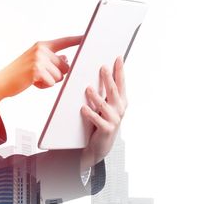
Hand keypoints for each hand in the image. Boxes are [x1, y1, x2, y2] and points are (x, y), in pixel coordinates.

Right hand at [0, 35, 81, 114]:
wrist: (1, 82)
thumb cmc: (19, 74)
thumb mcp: (35, 62)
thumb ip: (51, 60)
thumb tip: (67, 60)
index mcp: (42, 45)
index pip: (64, 41)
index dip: (77, 40)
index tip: (89, 36)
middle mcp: (41, 49)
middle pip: (65, 65)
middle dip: (57, 74)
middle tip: (39, 75)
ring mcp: (39, 59)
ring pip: (60, 76)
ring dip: (50, 81)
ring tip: (34, 79)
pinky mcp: (37, 70)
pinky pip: (52, 83)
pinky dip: (44, 86)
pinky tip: (32, 83)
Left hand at [80, 56, 127, 171]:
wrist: (99, 145)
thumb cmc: (101, 121)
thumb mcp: (106, 106)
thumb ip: (105, 92)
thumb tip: (100, 72)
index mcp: (121, 101)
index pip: (121, 83)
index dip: (120, 70)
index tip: (118, 57)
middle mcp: (120, 109)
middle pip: (114, 91)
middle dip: (108, 78)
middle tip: (102, 67)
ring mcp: (114, 120)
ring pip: (104, 105)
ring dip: (96, 96)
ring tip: (88, 88)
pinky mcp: (106, 130)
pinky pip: (97, 120)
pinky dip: (90, 113)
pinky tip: (83, 108)